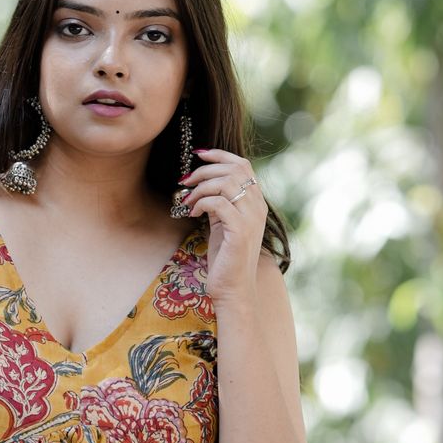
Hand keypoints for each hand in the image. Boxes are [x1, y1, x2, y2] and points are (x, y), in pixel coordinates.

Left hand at [178, 146, 267, 301]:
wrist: (233, 288)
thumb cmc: (225, 257)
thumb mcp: (222, 223)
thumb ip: (220, 201)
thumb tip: (203, 182)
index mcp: (256, 202)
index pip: (243, 165)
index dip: (220, 155)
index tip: (198, 154)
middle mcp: (257, 207)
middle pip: (233, 169)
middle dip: (204, 170)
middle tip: (185, 181)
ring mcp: (251, 218)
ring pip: (225, 183)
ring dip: (200, 187)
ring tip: (187, 201)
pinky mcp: (240, 231)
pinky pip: (218, 203)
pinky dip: (201, 203)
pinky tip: (192, 214)